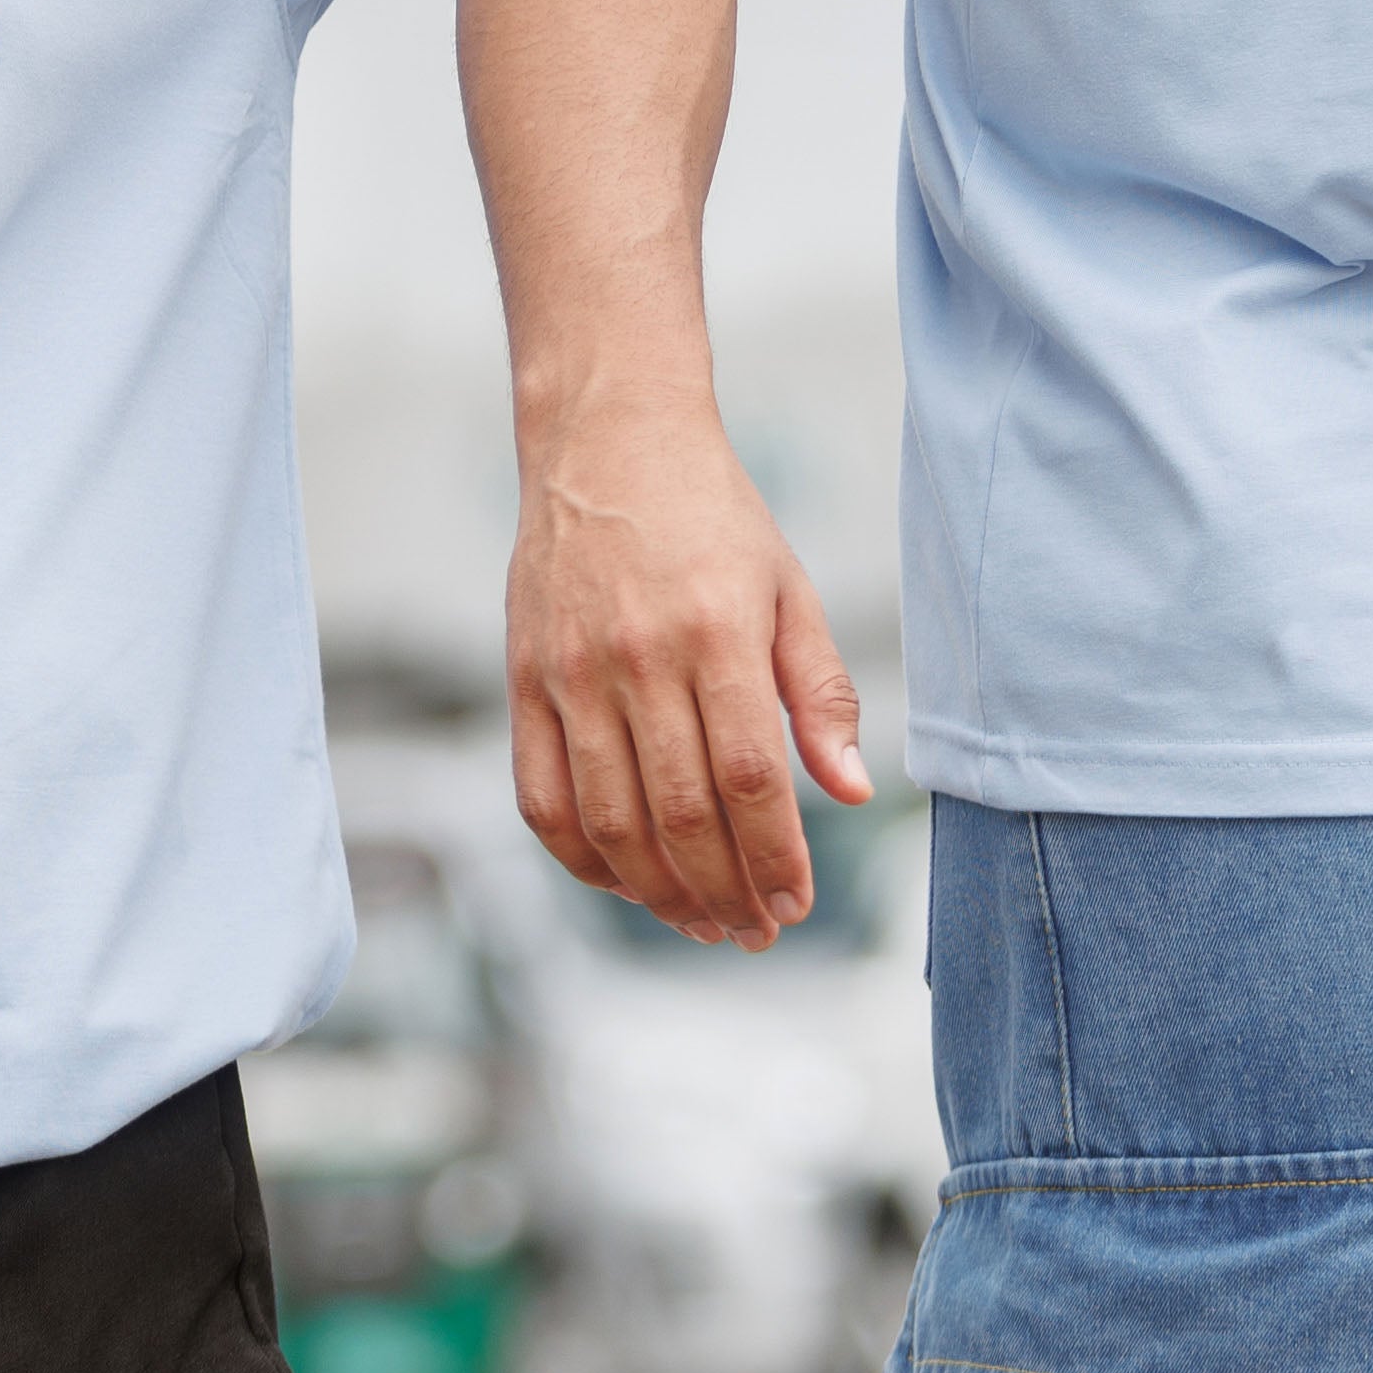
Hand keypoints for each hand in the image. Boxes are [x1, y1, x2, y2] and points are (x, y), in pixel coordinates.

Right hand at [508, 388, 868, 945]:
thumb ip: (822, 692)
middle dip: (725, 892)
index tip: (796, 904)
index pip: (749, 777)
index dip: (775, 856)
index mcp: (715, 631)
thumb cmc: (714, 518)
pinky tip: (628, 882)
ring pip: (611, 821)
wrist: (608, 441)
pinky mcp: (523, 679)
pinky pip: (542, 798)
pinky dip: (583, 860)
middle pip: (681, 813)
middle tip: (756, 932)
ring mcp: (570, 672)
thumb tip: (850, 791)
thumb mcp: (788, 588)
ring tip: (702, 922)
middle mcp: (637, 655)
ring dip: (660, 893)